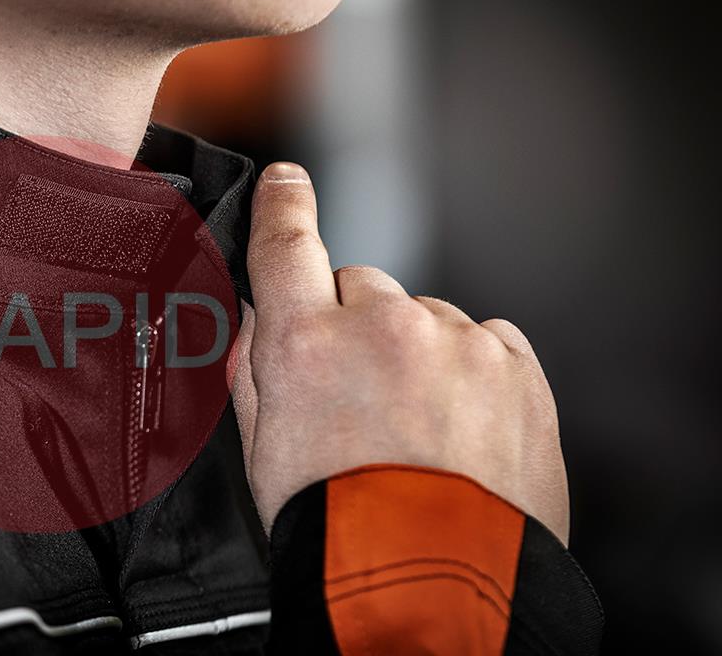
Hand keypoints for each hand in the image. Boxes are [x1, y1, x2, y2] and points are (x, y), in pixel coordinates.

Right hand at [230, 162, 569, 542]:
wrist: (432, 585)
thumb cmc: (338, 527)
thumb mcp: (260, 450)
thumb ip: (253, 370)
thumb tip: (257, 320)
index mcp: (306, 344)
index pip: (286, 245)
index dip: (284, 206)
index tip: (288, 183)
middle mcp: (382, 326)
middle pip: (363, 286)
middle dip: (358, 324)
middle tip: (362, 395)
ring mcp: (455, 342)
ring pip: (427, 318)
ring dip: (418, 354)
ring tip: (419, 430)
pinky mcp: (513, 365)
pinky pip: (485, 342)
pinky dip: (470, 371)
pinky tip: (458, 427)